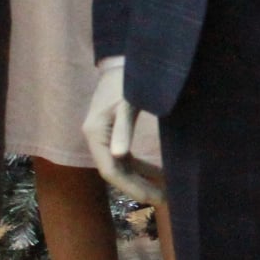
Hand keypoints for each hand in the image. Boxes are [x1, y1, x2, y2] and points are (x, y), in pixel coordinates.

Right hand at [83, 58, 165, 204]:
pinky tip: (158, 174)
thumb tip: (119, 155)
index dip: (132, 187)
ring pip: (121, 166)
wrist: (122, 59)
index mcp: (95, 133)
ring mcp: (104, 136)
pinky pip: (125, 157)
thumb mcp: (127, 102)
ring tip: (164, 192)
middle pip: (115, 172)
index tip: (154, 198)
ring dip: (140, 179)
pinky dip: (140, 167)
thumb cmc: (125, 79)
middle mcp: (96, 138)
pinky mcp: (113, 132)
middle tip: (164, 200)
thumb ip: (123, 128)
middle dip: (138, 187)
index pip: (110, 170)